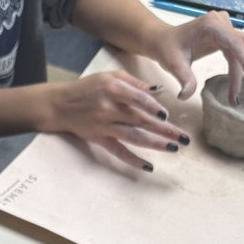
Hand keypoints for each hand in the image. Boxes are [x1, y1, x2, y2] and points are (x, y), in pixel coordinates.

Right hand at [42, 71, 188, 171]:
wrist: (60, 104)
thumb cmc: (88, 88)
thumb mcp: (110, 77)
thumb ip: (134, 84)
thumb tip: (159, 92)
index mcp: (112, 87)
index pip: (137, 99)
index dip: (154, 108)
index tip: (167, 117)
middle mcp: (108, 107)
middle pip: (140, 120)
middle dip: (164, 129)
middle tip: (184, 138)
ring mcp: (103, 125)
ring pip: (133, 136)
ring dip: (155, 144)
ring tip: (173, 148)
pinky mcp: (98, 138)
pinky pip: (118, 151)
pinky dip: (133, 160)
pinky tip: (148, 167)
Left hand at [146, 11, 243, 104]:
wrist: (163, 41)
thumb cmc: (167, 49)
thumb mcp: (173, 65)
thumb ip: (183, 79)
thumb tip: (186, 95)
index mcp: (210, 25)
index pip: (234, 41)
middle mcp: (221, 22)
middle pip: (242, 46)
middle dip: (243, 70)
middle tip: (235, 97)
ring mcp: (225, 27)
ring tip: (235, 94)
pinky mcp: (225, 35)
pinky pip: (238, 51)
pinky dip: (239, 66)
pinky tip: (235, 82)